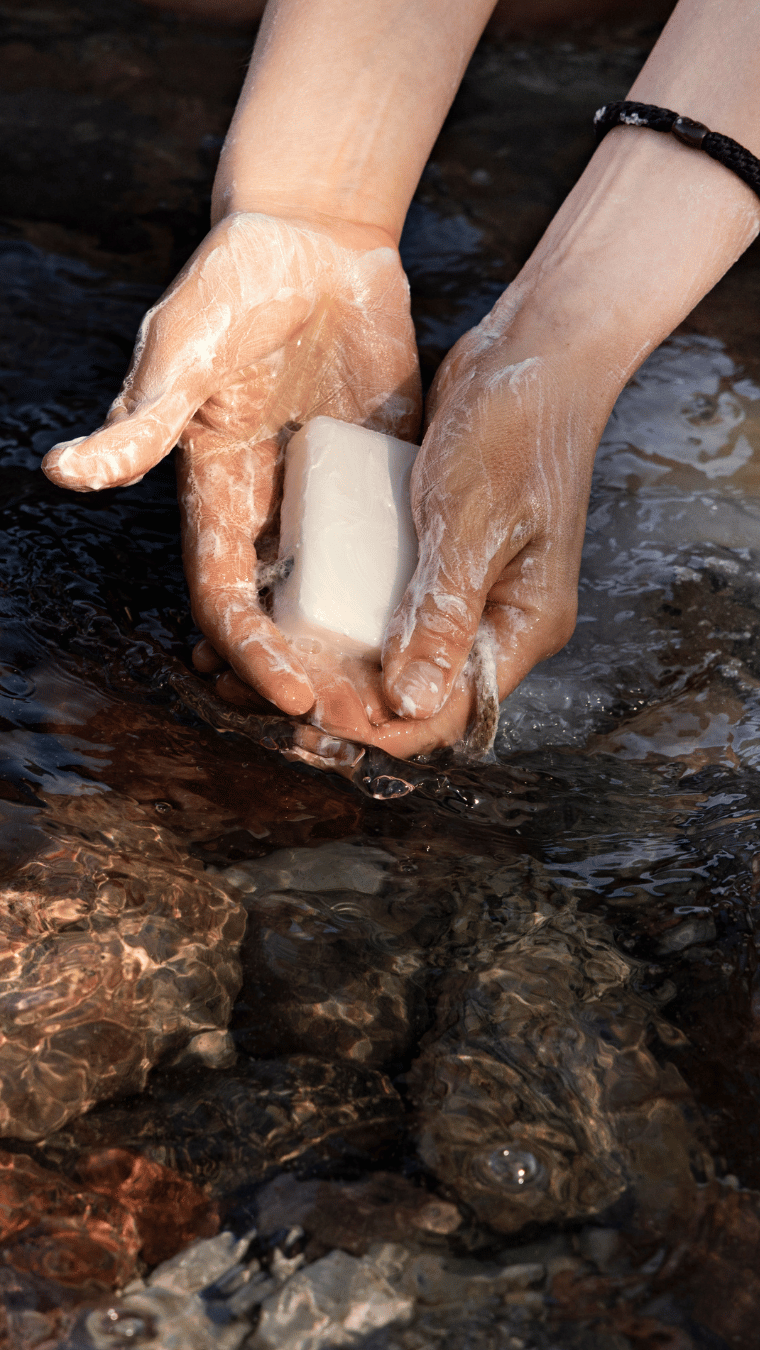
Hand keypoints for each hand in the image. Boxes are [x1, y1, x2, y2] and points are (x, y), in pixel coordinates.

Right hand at [42, 212, 420, 714]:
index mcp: (217, 494)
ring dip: (364, 644)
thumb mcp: (182, 350)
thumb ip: (142, 417)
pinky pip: (397, 539)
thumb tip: (66, 472)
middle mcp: (272, 508)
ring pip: (343, 590)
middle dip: (310, 672)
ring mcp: (329, 494)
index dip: (251, 655)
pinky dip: (412, 585)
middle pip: (285, 615)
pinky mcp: (382, 470)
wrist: (314, 236)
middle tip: (354, 721)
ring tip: (402, 697)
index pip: (227, 598)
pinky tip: (444, 625)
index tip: (292, 697)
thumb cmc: (233, 284)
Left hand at [198, 277, 609, 760]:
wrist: (532, 352)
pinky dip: (332, 622)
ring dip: (324, 670)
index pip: (446, 713)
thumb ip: (440, 614)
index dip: (374, 723)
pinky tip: (276, 621)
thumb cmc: (515, 428)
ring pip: (385, 659)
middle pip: (409, 697)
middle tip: (259, 699)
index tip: (308, 711)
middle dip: (338, 707)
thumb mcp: (471, 523)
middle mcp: (492, 626)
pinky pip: (377, 611)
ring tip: (247, 673)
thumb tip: (408, 706)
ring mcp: (461, 596)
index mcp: (521, 629)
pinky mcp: (432, 564)